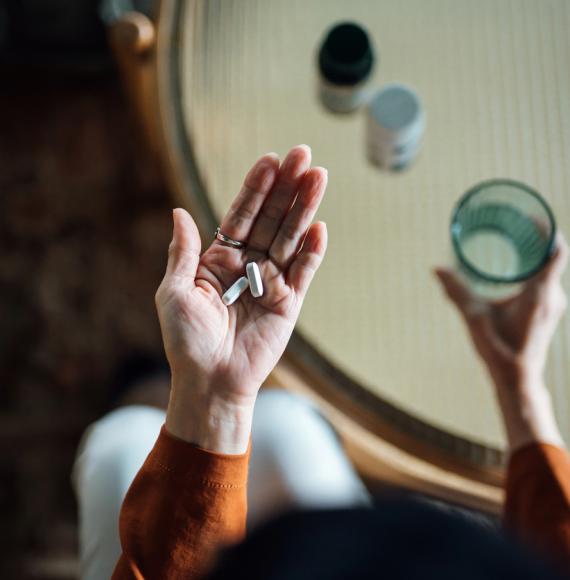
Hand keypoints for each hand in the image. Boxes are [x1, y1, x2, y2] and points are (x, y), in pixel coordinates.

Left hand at [155, 145, 327, 452]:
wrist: (210, 381)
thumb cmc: (186, 341)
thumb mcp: (173, 292)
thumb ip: (184, 252)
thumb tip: (180, 211)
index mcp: (218, 259)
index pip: (241, 214)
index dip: (255, 188)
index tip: (270, 159)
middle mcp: (247, 265)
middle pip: (271, 218)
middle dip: (287, 187)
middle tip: (304, 155)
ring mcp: (270, 282)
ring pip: (290, 238)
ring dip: (304, 208)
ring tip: (319, 177)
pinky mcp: (288, 303)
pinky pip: (303, 272)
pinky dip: (311, 251)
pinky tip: (320, 227)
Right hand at [435, 234, 567, 450]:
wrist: (518, 378)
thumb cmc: (499, 349)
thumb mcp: (474, 317)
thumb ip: (456, 291)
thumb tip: (437, 268)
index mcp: (540, 293)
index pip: (555, 251)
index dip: (547, 229)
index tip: (530, 217)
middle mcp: (553, 296)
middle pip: (553, 256)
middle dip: (536, 237)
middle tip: (516, 224)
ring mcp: (554, 304)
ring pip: (550, 268)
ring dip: (535, 253)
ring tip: (515, 241)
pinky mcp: (548, 312)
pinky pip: (547, 280)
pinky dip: (535, 268)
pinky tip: (516, 268)